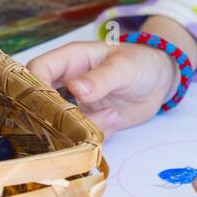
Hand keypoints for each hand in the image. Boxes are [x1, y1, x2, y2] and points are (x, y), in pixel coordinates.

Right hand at [26, 40, 179, 137]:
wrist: (160, 81)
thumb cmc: (141, 62)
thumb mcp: (124, 67)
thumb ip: (101, 78)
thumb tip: (75, 88)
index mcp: (69, 60)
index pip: (38, 69)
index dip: (36, 87)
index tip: (50, 105)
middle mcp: (66, 83)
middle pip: (41, 102)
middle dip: (57, 116)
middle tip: (83, 119)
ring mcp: (75, 106)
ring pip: (61, 125)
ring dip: (83, 127)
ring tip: (113, 114)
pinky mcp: (87, 124)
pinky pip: (81, 137)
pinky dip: (96, 135)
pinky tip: (116, 119)